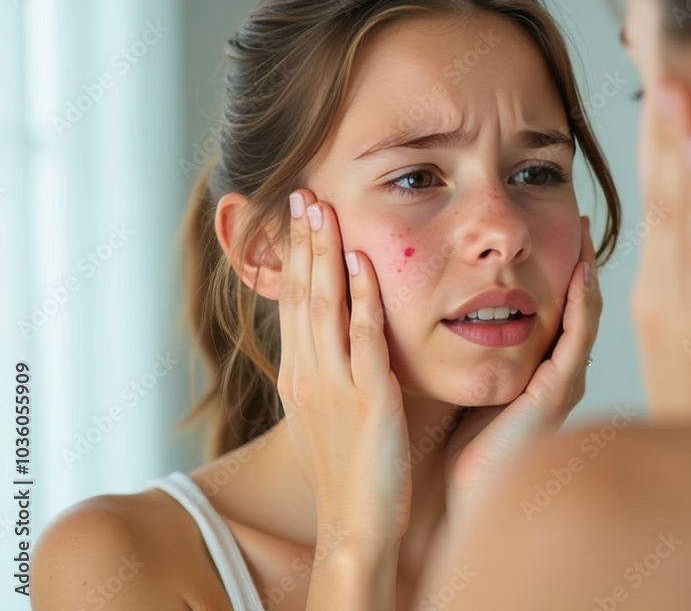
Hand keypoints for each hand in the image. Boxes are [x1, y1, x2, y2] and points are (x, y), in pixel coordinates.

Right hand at [276, 188, 410, 546]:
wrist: (354, 524)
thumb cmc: (348, 474)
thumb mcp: (325, 417)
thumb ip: (328, 375)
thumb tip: (334, 343)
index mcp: (297, 379)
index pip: (292, 306)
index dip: (294, 260)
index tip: (295, 220)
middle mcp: (308, 375)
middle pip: (301, 295)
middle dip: (302, 243)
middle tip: (301, 195)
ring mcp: (334, 385)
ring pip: (324, 307)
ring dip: (324, 254)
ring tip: (322, 210)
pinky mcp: (368, 398)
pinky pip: (364, 337)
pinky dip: (361, 297)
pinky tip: (361, 263)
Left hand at [442, 216, 601, 515]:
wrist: (464, 491)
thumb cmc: (460, 440)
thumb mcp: (470, 379)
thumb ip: (473, 347)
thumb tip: (453, 305)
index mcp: (540, 369)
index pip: (559, 308)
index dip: (561, 269)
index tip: (555, 229)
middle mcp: (560, 373)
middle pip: (579, 306)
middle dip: (581, 261)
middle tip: (581, 219)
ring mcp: (564, 382)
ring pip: (585, 315)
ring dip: (586, 272)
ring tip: (584, 232)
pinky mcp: (559, 392)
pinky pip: (577, 337)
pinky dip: (582, 303)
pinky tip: (580, 272)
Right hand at [631, 83, 690, 420]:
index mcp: (659, 301)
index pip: (659, 216)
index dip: (661, 159)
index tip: (665, 109)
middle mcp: (660, 299)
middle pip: (660, 204)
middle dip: (662, 139)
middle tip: (664, 79)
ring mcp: (680, 313)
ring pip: (676, 214)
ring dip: (676, 149)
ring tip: (674, 96)